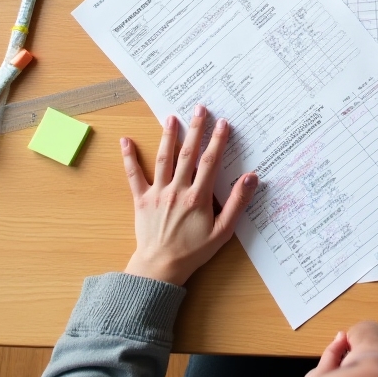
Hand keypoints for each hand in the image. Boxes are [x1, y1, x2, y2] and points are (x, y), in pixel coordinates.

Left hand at [121, 106, 257, 286]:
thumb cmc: (194, 251)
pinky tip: (126, 140)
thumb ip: (238, 203)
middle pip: (187, 153)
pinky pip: (134, 175)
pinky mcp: (141, 200)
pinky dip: (129, 157)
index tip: (223, 122)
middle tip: (199, 108)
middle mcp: (177, 190)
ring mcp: (157, 193)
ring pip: (163, 158)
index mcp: (198, 196)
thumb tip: (251, 177)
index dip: (218, 140)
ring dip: (168, 136)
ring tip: (171, 117)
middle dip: (195, 129)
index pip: (210, 161)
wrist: (159, 269)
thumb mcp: (223, 231)